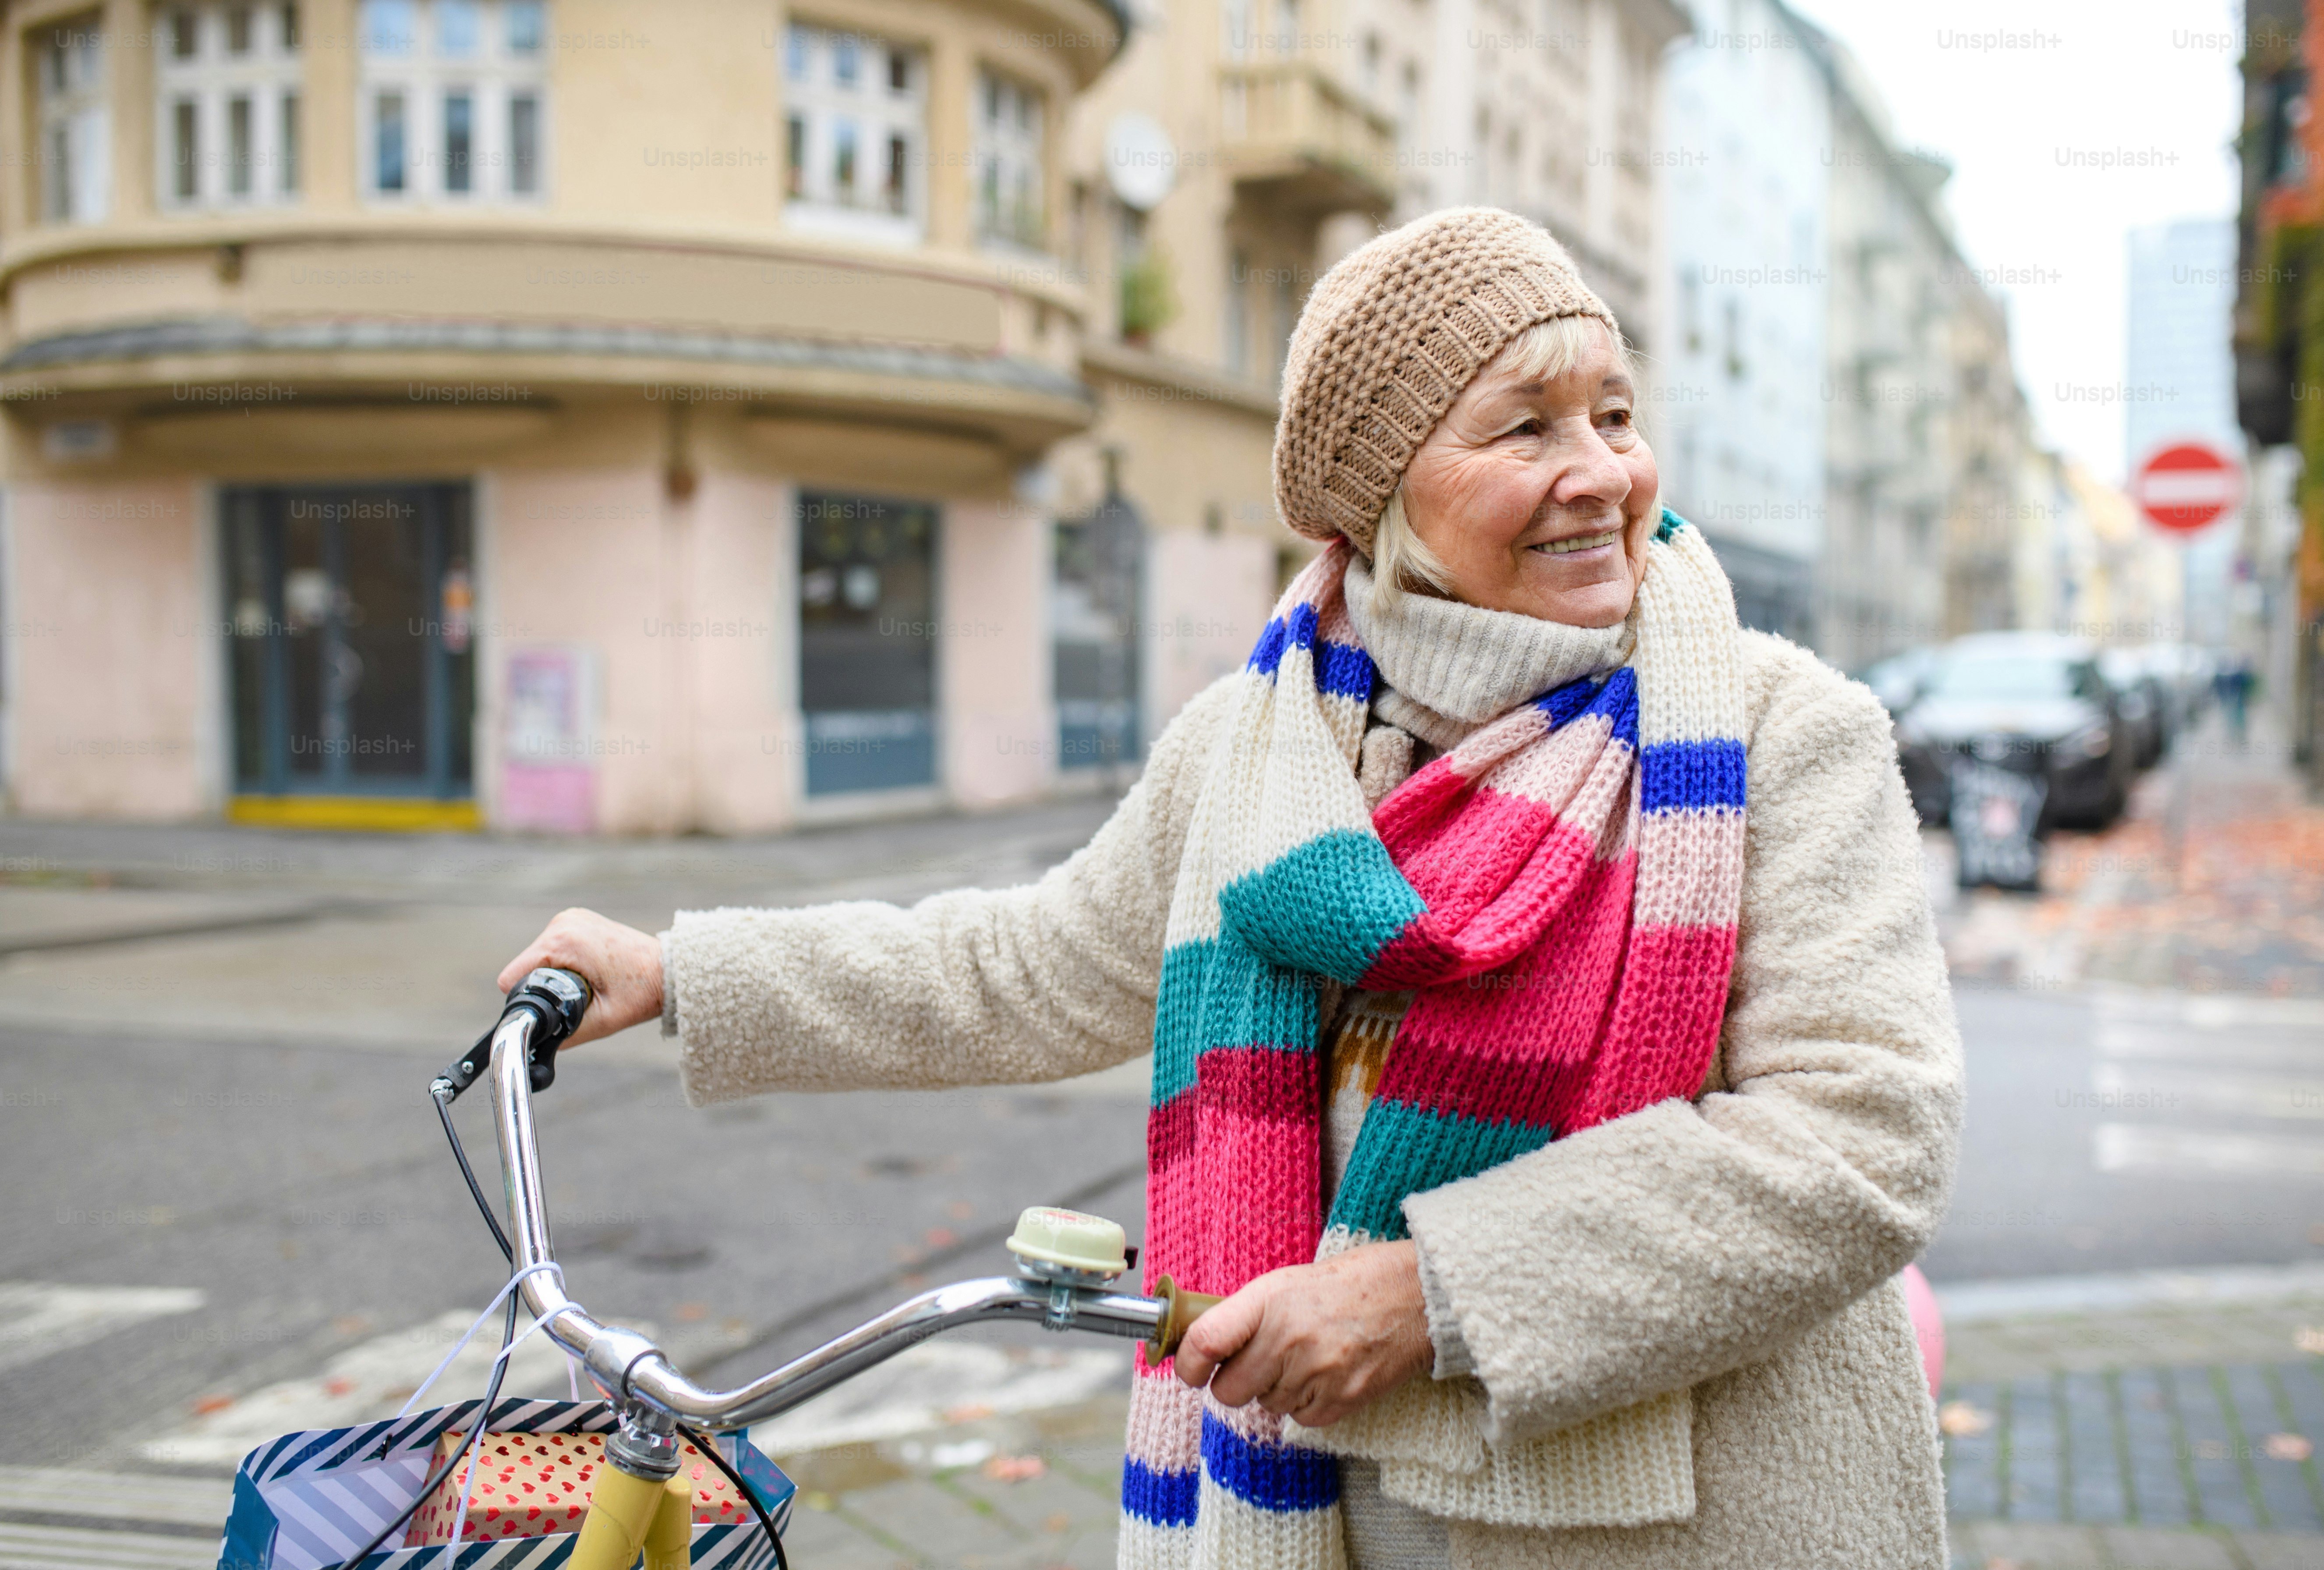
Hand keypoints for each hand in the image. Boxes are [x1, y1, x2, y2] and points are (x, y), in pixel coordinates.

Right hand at [497, 908, 664, 1047]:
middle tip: (578, 997)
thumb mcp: (601, 1022)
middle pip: (526, 966)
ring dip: (553, 975)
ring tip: (587, 984)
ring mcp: (571, 918)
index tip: (551, 1009)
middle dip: (543, 987)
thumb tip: (536, 1045)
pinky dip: (563, 963)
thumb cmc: (642, 993)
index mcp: (564, 940)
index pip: (514, 975)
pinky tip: (588, 972)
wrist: (670, 971)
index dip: (526, 999)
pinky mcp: (578, 921)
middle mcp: (564, 922)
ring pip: (538, 957)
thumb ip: (562, 1034)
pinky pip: (554, 948)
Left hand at [1170, 1240, 1434, 1427]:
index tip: (1189, 1368)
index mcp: (1269, 1300)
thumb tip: (1209, 1347)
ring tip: (1304, 1356)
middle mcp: (1288, 1338)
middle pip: (1229, 1390)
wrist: (1416, 1294)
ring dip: (1275, 1389)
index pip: (1205, 1341)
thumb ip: (1249, 1314)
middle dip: (1234, 1381)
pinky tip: (1324, 1373)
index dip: (1186, 1363)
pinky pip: (1301, 1418)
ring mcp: (1316, 1373)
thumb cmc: (1352, 1282)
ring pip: (1266, 1405)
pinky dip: (1306, 1403)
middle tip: (1254, 1362)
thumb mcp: (1288, 1281)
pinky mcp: (1342, 1400)